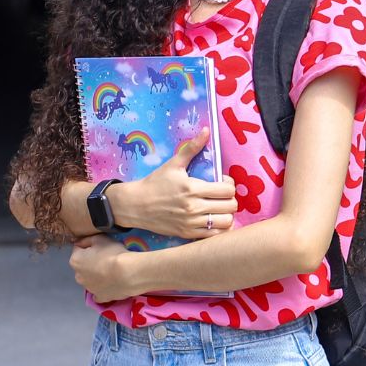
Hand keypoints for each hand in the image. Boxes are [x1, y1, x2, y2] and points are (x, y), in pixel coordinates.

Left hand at [71, 235, 136, 302]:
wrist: (128, 273)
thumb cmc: (113, 253)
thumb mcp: (100, 238)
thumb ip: (87, 240)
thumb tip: (82, 243)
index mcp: (75, 261)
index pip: (78, 250)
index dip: (89, 247)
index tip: (100, 246)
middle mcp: (78, 276)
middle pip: (83, 267)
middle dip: (91, 263)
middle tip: (107, 259)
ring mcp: (89, 289)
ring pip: (90, 280)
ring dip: (97, 276)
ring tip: (113, 272)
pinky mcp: (100, 297)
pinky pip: (99, 293)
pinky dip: (103, 289)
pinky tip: (111, 285)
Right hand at [108, 128, 236, 238]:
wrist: (135, 205)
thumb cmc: (155, 183)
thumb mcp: (173, 164)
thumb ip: (192, 148)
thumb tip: (207, 130)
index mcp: (193, 188)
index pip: (227, 190)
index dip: (229, 185)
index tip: (222, 183)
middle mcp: (194, 207)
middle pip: (230, 206)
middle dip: (230, 200)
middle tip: (222, 197)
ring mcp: (191, 223)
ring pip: (225, 222)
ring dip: (226, 215)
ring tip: (219, 209)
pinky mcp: (187, 234)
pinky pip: (213, 236)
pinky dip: (218, 229)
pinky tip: (213, 221)